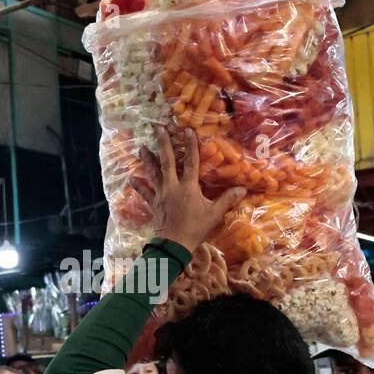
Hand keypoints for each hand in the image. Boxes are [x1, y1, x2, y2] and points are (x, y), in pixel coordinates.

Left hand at [132, 126, 245, 253]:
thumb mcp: (214, 214)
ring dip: (147, 160)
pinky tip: (131, 178)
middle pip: (167, 161)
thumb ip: (227, 200)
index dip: (190, 145)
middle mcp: (172, 186)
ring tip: (141, 147)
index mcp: (188, 187)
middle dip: (163, 144)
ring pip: (153, 173)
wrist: (174, 245)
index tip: (187, 130)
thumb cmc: (195, 228)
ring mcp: (161, 194)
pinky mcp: (154, 204)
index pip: (191, 162)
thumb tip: (242, 189)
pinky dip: (138, 186)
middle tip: (157, 128)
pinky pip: (145, 193)